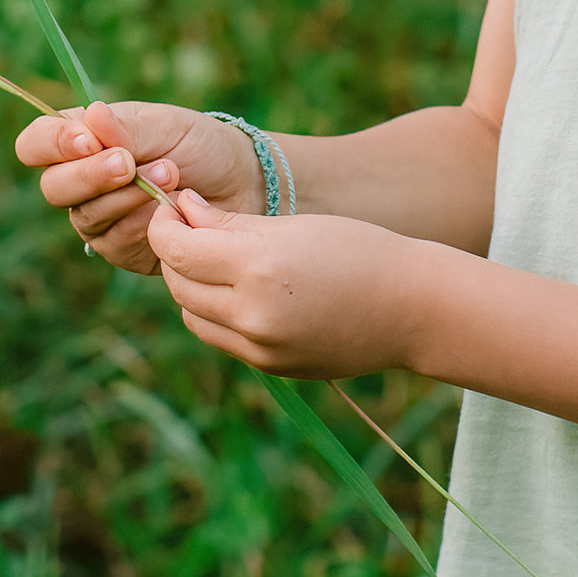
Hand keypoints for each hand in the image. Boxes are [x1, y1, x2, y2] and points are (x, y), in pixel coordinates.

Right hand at [13, 99, 264, 273]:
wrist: (241, 183)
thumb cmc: (198, 144)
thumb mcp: (165, 124)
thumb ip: (126, 127)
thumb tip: (92, 116)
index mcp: (81, 140)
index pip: (36, 143)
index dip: (53, 144)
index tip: (89, 140)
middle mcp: (80, 182)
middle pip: (54, 187)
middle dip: (92, 175)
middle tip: (129, 163)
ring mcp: (98, 219)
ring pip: (85, 217)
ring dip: (128, 196)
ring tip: (172, 173)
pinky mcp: (121, 249)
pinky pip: (116, 242)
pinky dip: (145, 222)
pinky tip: (173, 206)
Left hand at [146, 193, 431, 378]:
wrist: (413, 309)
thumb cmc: (359, 251)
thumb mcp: (293, 225)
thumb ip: (229, 222)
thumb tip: (182, 210)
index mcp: (259, 267)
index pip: (177, 249)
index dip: (164, 225)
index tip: (171, 209)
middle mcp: (253, 314)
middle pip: (178, 284)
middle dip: (175, 254)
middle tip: (190, 228)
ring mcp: (260, 348)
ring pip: (193, 315)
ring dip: (192, 286)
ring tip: (216, 259)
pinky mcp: (270, 367)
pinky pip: (221, 337)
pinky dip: (217, 313)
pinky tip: (242, 289)